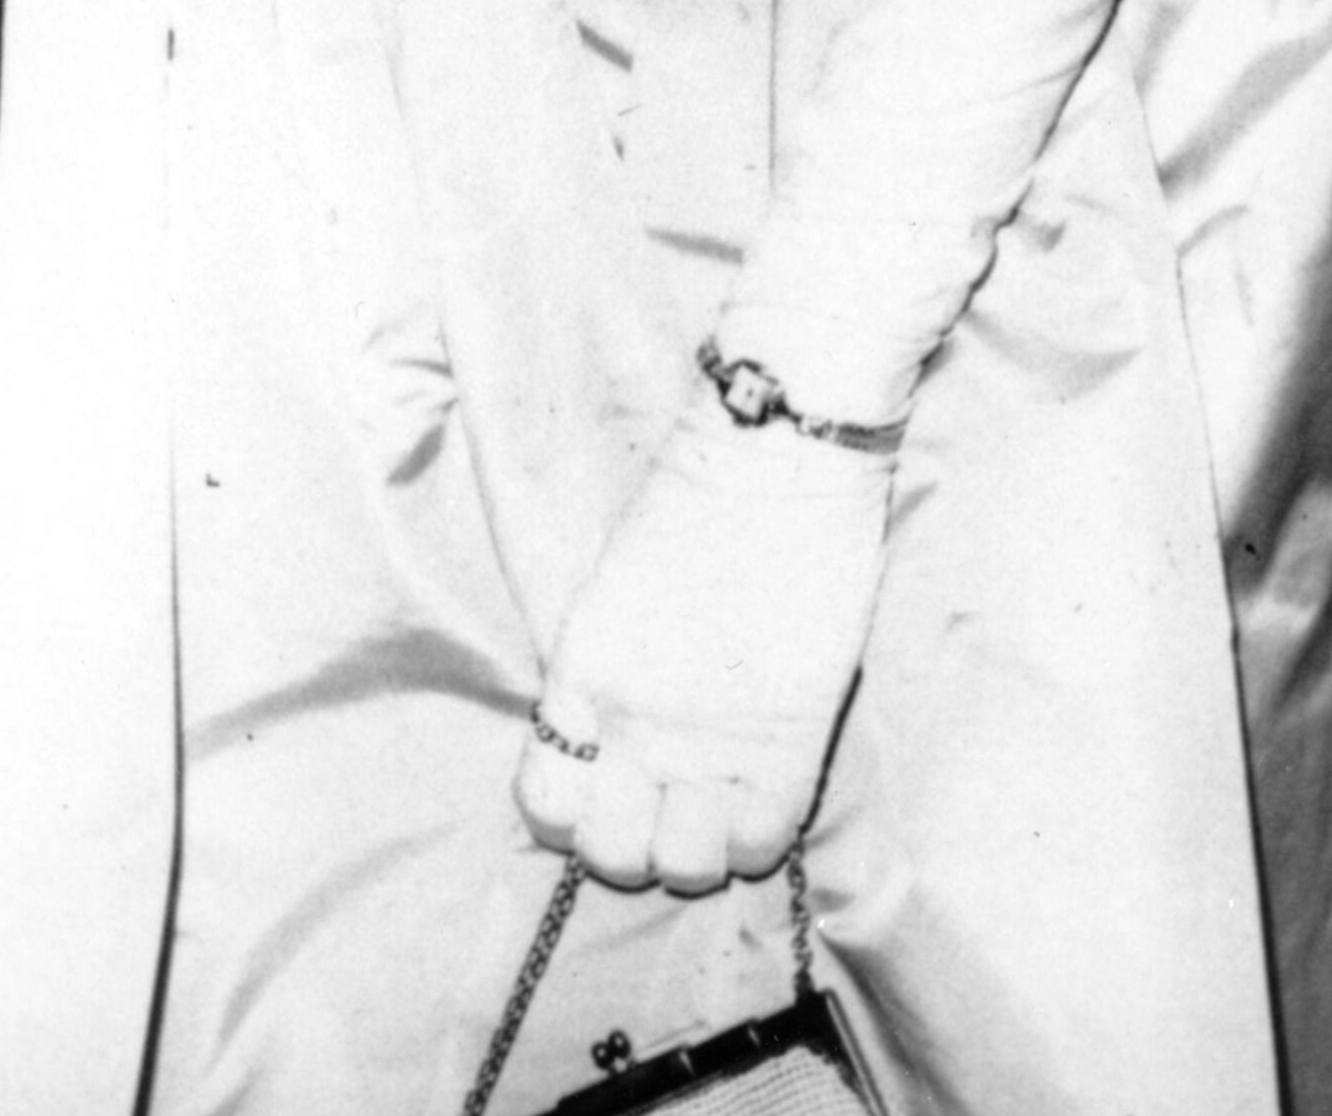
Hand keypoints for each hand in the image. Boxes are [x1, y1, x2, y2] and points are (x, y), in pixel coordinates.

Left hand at [514, 394, 893, 893]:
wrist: (775, 461)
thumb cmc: (696, 500)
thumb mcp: (617, 591)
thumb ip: (609, 672)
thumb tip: (618, 742)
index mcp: (578, 671)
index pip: (545, 804)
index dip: (577, 814)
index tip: (605, 792)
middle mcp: (630, 722)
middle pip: (611, 856)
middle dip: (634, 843)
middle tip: (661, 805)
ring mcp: (708, 743)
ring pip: (686, 869)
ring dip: (699, 849)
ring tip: (713, 805)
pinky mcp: (785, 747)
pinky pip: (760, 847)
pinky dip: (757, 836)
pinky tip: (759, 794)